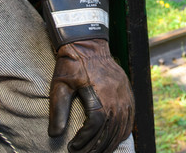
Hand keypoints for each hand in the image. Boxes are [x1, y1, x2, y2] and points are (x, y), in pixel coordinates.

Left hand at [49, 38, 134, 152]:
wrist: (88, 43)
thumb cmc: (72, 64)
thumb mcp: (60, 86)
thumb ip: (58, 111)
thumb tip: (55, 135)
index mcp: (100, 96)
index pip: (95, 128)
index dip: (84, 141)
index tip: (72, 147)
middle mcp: (116, 97)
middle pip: (110, 132)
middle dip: (97, 147)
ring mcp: (124, 95)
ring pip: (122, 127)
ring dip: (110, 143)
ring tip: (97, 152)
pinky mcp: (128, 92)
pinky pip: (130, 118)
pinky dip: (123, 132)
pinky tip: (113, 139)